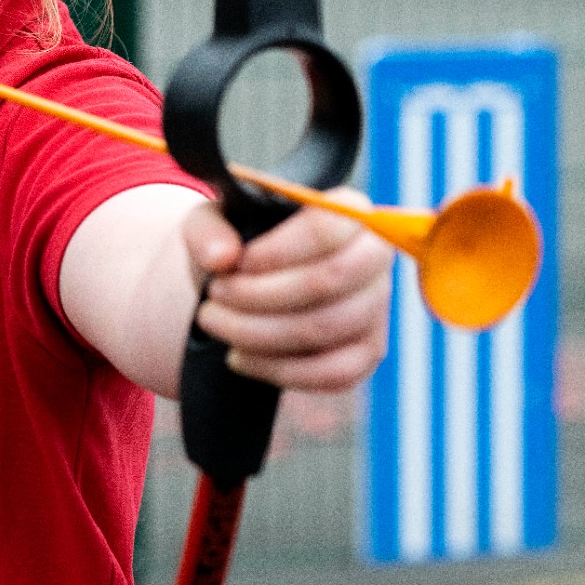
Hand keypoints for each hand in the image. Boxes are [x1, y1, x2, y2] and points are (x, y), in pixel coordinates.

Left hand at [182, 193, 393, 392]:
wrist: (245, 285)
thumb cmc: (238, 244)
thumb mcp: (212, 224)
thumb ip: (208, 231)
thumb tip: (221, 258)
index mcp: (346, 210)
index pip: (327, 227)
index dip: (277, 251)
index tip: (236, 264)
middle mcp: (373, 255)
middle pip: (330, 279)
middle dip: (260, 294)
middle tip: (214, 296)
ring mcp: (376, 307)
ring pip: (325, 328)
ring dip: (258, 333)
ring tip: (216, 322)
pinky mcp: (367, 352)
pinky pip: (334, 373)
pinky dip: (279, 370)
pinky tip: (240, 357)